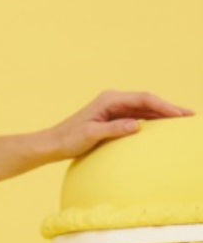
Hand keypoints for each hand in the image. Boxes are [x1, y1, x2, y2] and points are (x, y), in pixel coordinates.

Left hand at [40, 89, 195, 163]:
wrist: (52, 144)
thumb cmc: (68, 140)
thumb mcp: (91, 135)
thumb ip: (114, 129)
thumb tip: (137, 126)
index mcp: (109, 99)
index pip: (143, 99)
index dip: (163, 105)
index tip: (179, 114)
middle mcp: (113, 100)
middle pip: (147, 101)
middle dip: (169, 107)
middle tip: (189, 115)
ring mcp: (113, 108)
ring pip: (144, 108)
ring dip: (162, 114)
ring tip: (181, 120)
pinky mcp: (112, 118)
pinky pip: (137, 116)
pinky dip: (151, 120)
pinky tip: (162, 127)